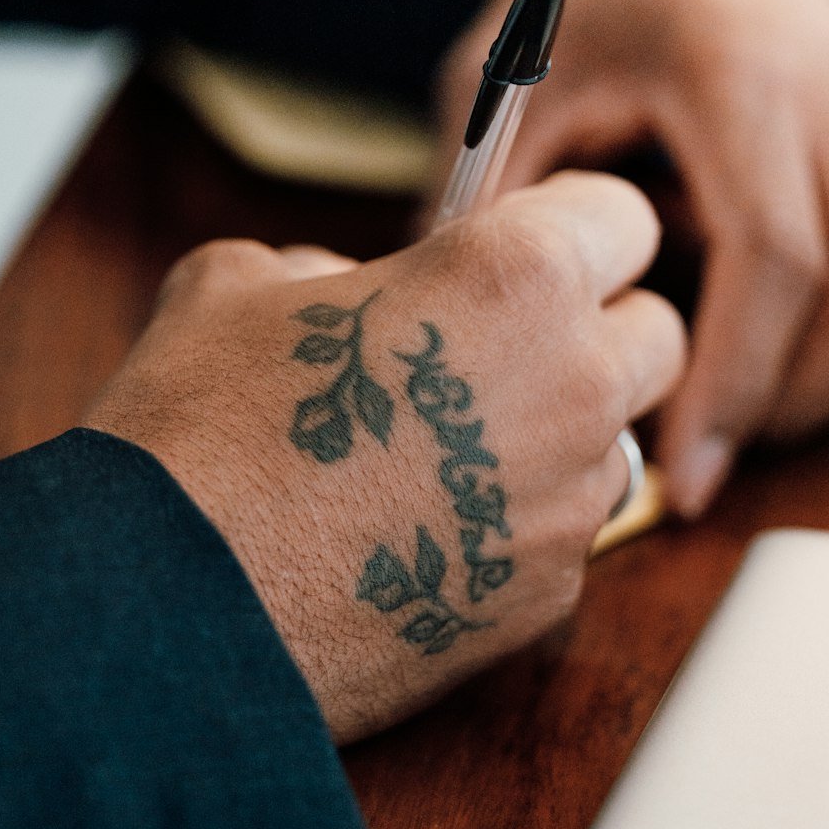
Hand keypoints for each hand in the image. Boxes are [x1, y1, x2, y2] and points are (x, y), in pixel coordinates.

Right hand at [85, 173, 684, 743]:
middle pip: (658, 335)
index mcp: (514, 277)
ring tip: (449, 453)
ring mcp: (570, 501)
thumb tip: (347, 290)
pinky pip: (565, 536)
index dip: (575, 227)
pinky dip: (517, 527)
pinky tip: (427, 534)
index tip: (532, 249)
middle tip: (503, 350)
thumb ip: (325, 266)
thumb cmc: (199, 431)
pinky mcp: (548, 596)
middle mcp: (573, 384)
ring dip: (562, 436)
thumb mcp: (236, 287)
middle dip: (597, 332)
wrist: (170, 611)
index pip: (623, 217)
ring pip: (615, 444)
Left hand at [430, 0, 828, 514]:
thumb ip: (486, 195)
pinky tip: (817, 362)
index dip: (729, 380)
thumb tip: (451, 341)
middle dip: (787, 402)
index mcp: (740, 74)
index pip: (775, 252)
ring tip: (748, 403)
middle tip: (697, 444)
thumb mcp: (511, 69)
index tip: (678, 472)